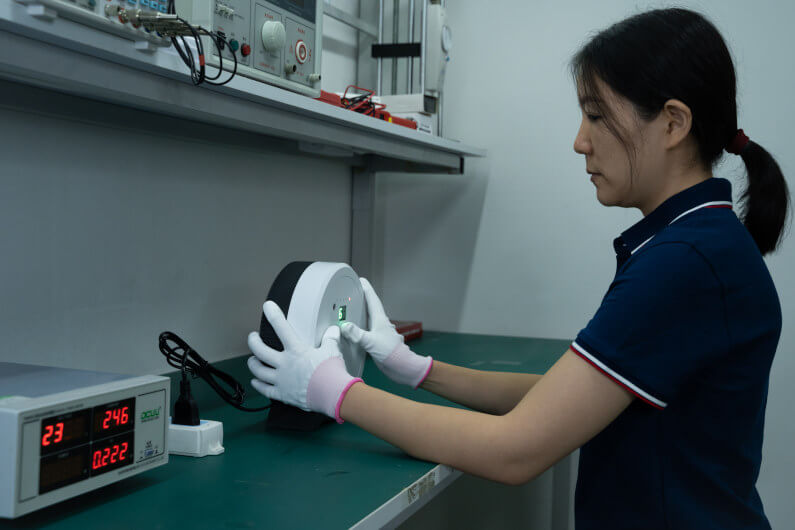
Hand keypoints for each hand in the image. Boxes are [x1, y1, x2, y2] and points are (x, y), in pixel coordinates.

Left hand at [247, 301, 361, 422]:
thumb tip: (333, 331)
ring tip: (252, 360)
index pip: (282, 327)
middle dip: (254, 342)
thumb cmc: (332, 372)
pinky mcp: (283, 394)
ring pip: (259, 371)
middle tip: (252, 337)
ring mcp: (281, 379)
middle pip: (260, 351)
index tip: (267, 307)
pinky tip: (255, 382)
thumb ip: (330, 339)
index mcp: (296, 350)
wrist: (332, 393)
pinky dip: (258, 385)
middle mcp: (284, 364)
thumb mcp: (332, 350)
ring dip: (253, 364)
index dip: (273, 314)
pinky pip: (265, 389)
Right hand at [341, 278, 432, 387]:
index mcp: (380, 320)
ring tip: (354, 310)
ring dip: (363, 314)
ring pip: (371, 319)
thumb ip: (357, 334)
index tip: (361, 280)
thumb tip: (345, 326)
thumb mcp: (370, 342)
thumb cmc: (391, 353)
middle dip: (364, 300)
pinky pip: (369, 330)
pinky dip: (362, 327)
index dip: (367, 289)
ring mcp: (381, 333)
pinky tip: (357, 331)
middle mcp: (381, 324)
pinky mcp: (380, 342)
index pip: (373, 300)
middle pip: (371, 308)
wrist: (402, 367)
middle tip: (355, 292)